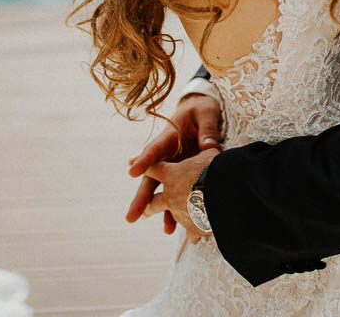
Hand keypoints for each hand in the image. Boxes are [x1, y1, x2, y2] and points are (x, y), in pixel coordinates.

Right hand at [126, 93, 221, 234]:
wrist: (203, 111)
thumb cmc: (202, 108)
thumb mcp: (206, 111)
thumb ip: (207, 128)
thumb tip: (208, 146)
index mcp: (169, 136)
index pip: (154, 149)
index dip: (143, 159)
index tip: (131, 170)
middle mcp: (167, 154)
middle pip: (152, 177)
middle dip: (142, 197)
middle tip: (132, 216)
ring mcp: (174, 166)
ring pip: (162, 190)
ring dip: (160, 209)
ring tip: (165, 230)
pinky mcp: (183, 174)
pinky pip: (177, 192)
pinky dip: (176, 208)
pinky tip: (177, 226)